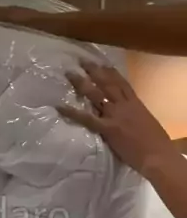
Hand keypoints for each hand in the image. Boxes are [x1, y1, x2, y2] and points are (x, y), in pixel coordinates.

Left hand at [58, 60, 175, 176]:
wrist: (157, 156)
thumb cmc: (155, 143)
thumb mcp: (146, 122)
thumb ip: (135, 115)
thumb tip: (128, 115)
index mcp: (135, 103)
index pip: (122, 83)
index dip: (110, 72)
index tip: (101, 63)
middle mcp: (124, 105)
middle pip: (107, 83)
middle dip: (94, 71)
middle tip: (81, 61)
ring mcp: (115, 115)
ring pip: (96, 94)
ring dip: (82, 83)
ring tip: (70, 74)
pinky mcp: (108, 128)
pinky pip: (87, 118)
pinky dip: (73, 112)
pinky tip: (61, 107)